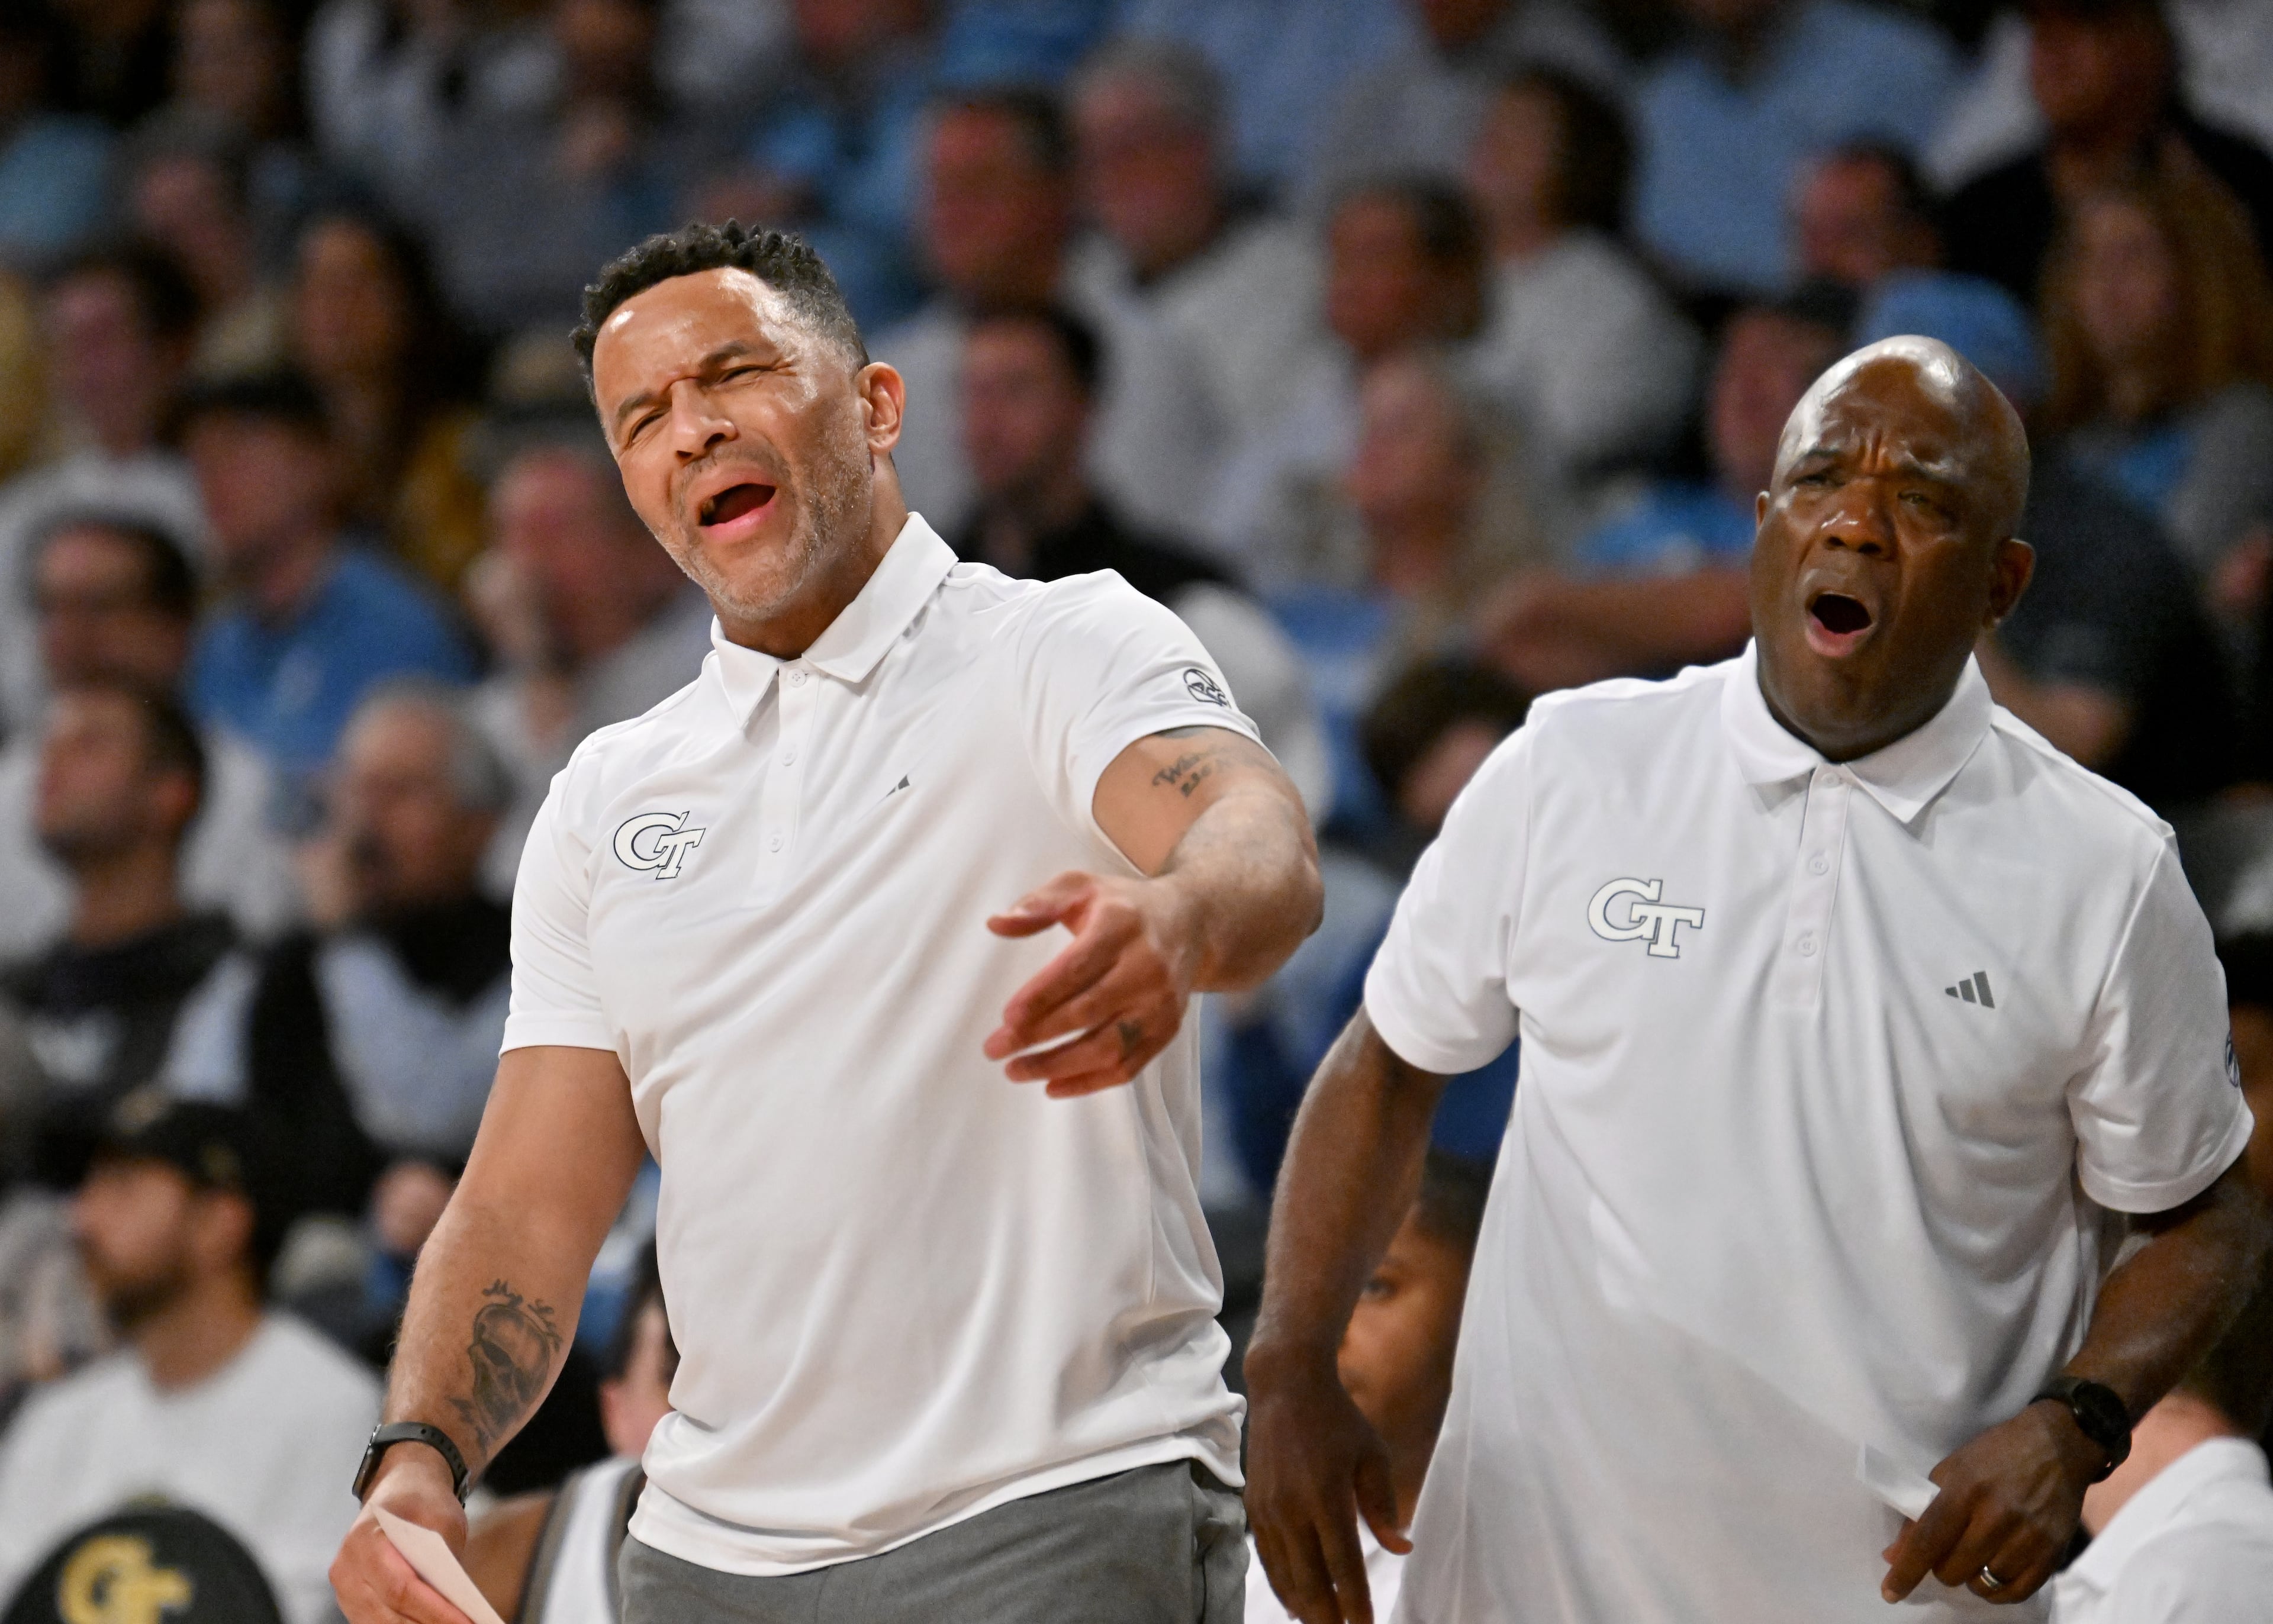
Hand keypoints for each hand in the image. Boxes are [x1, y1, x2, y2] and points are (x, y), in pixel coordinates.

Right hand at [330, 1449, 473, 1623]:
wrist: (398, 1489)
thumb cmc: (422, 1503)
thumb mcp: (443, 1519)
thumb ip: (444, 1559)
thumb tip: (454, 1604)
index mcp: (366, 1540)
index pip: (401, 1587)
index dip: (434, 1610)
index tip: (465, 1621)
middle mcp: (347, 1568)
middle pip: (388, 1613)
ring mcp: (344, 1589)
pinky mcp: (352, 1602)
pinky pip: (376, 1623)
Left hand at [983, 872, 1196, 1096]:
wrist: (1191, 924)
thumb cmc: (1123, 907)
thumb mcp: (1081, 887)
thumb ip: (1038, 904)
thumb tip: (996, 924)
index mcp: (1121, 927)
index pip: (1077, 967)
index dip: (1041, 996)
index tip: (1007, 1018)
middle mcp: (1147, 967)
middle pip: (1088, 1011)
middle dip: (1037, 1035)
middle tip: (994, 1049)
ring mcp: (1160, 1003)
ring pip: (1108, 1046)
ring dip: (1059, 1065)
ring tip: (1016, 1070)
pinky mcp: (1167, 1029)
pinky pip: (1128, 1066)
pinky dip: (1090, 1083)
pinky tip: (1053, 1086)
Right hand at [1244, 1345, 1408, 1623]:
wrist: (1285, 1386)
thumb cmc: (1338, 1419)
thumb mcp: (1372, 1455)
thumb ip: (1384, 1506)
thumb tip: (1401, 1549)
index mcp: (1326, 1496)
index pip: (1344, 1566)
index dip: (1356, 1603)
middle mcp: (1292, 1508)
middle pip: (1310, 1581)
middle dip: (1329, 1617)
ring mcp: (1268, 1509)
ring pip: (1285, 1575)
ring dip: (1305, 1607)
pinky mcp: (1254, 1505)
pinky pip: (1268, 1558)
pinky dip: (1282, 1585)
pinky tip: (1297, 1602)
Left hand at [1880, 1402, 2103, 1604]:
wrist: (2056, 1445)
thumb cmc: (1995, 1455)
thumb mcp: (1951, 1471)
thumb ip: (1921, 1513)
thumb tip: (1894, 1556)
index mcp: (1965, 1490)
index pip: (1928, 1540)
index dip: (1907, 1571)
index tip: (1890, 1593)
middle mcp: (1997, 1516)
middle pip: (1953, 1569)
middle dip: (1941, 1567)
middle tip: (1948, 1550)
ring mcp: (2028, 1538)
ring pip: (1982, 1585)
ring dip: (1970, 1578)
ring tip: (1974, 1557)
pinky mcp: (2052, 1553)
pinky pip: (2015, 1592)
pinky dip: (1998, 1590)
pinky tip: (1994, 1572)